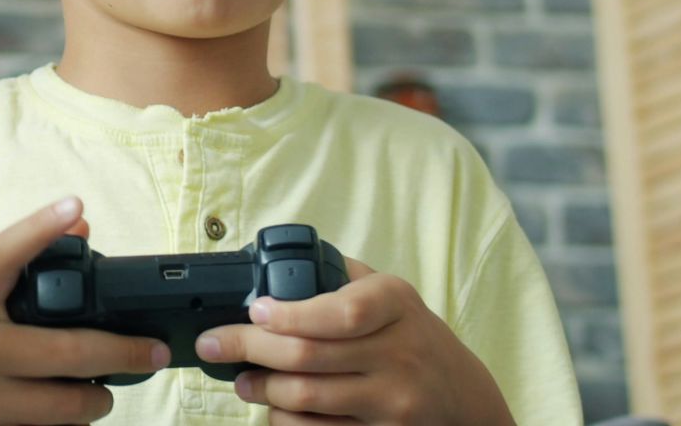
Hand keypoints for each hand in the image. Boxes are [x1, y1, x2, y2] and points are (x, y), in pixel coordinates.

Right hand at [0, 199, 170, 425]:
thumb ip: (21, 273)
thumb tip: (80, 225)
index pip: (1, 256)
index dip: (37, 228)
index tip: (74, 204)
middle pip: (64, 350)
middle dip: (122, 352)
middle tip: (154, 351)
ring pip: (65, 402)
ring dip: (98, 399)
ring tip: (106, 392)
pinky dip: (73, 422)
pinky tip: (75, 414)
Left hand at [196, 257, 513, 424]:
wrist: (465, 399)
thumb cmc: (415, 338)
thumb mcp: (393, 295)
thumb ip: (343, 277)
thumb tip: (274, 269)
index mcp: (396, 305)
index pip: (338, 312)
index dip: (288, 315)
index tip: (254, 312)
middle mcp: (400, 353)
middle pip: (308, 356)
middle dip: (248, 350)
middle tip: (216, 346)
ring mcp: (394, 401)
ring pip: (306, 398)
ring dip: (261, 388)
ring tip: (242, 380)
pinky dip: (286, 420)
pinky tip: (274, 409)